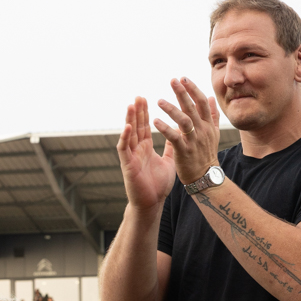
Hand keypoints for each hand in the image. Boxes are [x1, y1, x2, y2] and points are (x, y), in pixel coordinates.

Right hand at [116, 96, 179, 211]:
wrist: (152, 203)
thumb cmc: (158, 185)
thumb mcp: (168, 161)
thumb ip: (171, 146)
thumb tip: (176, 133)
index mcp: (145, 148)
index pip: (145, 126)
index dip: (145, 113)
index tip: (146, 98)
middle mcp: (137, 149)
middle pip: (136, 126)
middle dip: (137, 111)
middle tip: (139, 96)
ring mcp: (131, 156)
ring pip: (129, 134)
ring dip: (129, 119)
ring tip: (131, 105)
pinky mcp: (127, 165)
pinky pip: (124, 149)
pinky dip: (125, 137)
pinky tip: (127, 127)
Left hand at [152, 77, 221, 184]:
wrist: (206, 177)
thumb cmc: (206, 154)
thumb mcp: (214, 134)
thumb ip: (213, 115)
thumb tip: (211, 97)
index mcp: (208, 125)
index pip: (202, 102)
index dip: (193, 89)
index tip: (183, 78)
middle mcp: (203, 130)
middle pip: (193, 107)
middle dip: (182, 92)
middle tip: (172, 80)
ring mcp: (194, 141)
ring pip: (184, 120)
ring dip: (171, 109)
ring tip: (159, 101)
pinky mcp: (185, 151)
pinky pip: (175, 137)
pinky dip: (165, 129)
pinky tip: (155, 121)